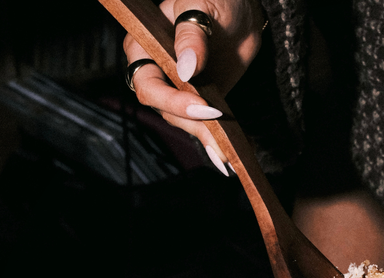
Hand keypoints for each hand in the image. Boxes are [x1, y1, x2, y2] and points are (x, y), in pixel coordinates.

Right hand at [120, 0, 263, 174]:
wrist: (239, 11)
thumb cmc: (215, 0)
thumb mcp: (201, 8)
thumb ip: (191, 37)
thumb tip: (186, 69)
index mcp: (144, 46)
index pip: (147, 82)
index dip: (171, 99)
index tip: (203, 105)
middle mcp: (155, 70)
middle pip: (163, 106)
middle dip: (190, 122)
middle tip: (218, 136)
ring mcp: (176, 86)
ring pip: (181, 118)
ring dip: (204, 136)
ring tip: (226, 156)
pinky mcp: (198, 97)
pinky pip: (200, 120)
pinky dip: (214, 136)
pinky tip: (228, 154)